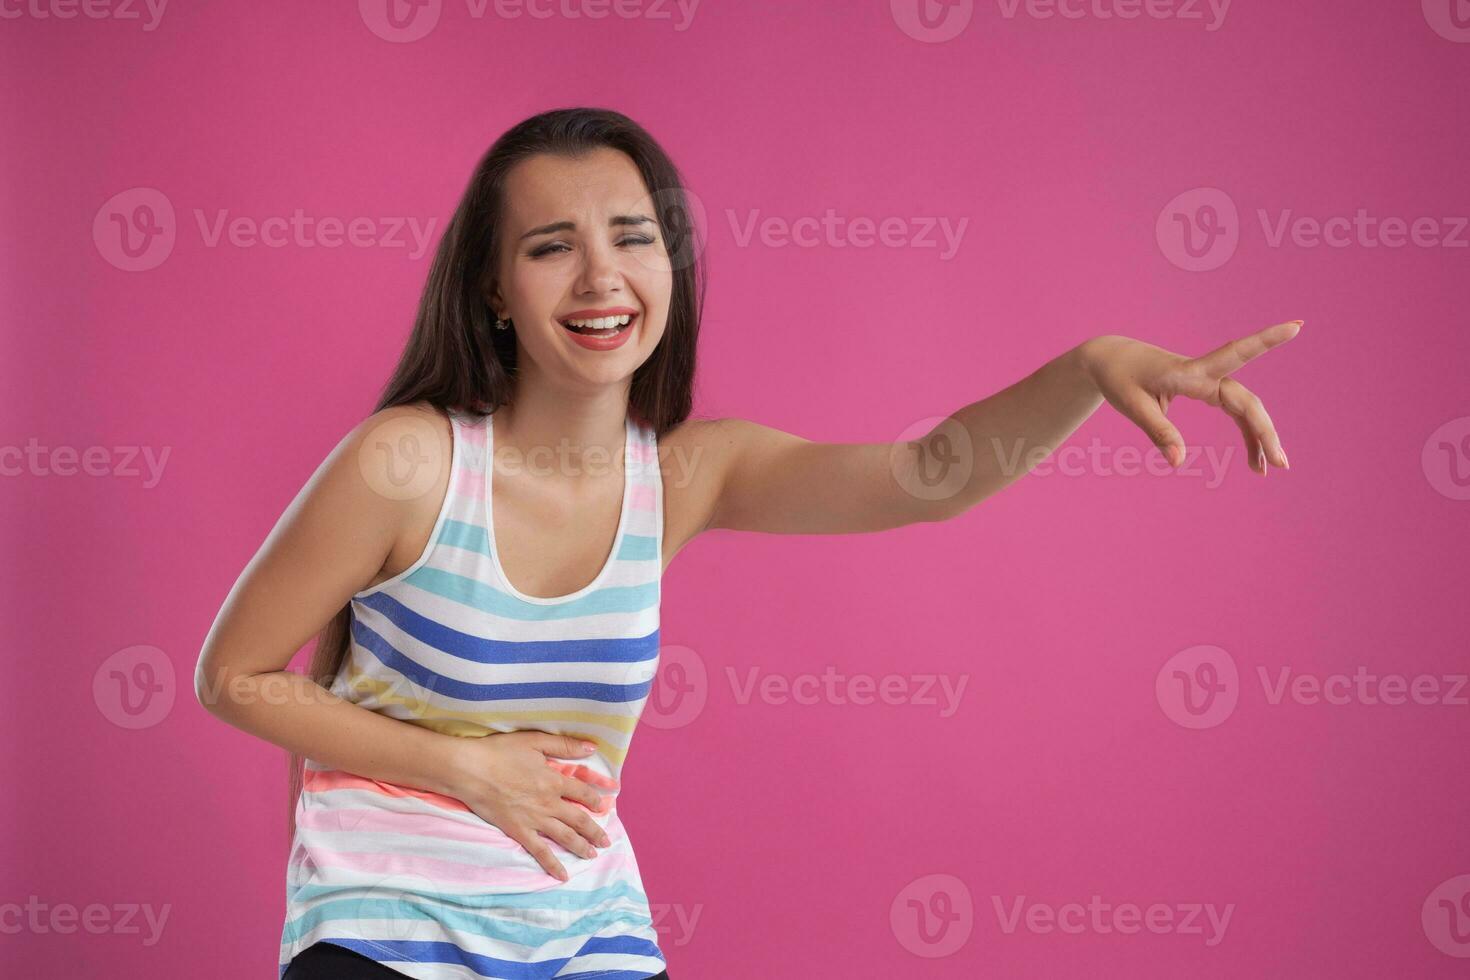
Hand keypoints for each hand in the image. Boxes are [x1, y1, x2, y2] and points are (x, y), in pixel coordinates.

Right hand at [439, 731, 618, 881]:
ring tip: (593, 855)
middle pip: (579, 819)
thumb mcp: (535, 741)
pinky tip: (563, 875)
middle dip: (595, 831)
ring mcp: (534, 819)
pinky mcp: (518, 831)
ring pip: (565, 837)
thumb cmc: (500, 752)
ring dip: (581, 847)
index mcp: (554, 781)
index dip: (595, 800)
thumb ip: (564, 745)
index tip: (603, 807)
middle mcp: (549, 803)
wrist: (471, 770)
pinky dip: (553, 864)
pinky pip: (540, 851)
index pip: (582, 792)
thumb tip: (591, 748)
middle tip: (606, 841)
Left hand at [1080, 320, 1301, 474]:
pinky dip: (1245, 434)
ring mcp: (1207, 382)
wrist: (1110, 361)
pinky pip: (1234, 413)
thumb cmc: (1120, 378)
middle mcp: (1204, 374)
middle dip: (1265, 431)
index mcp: (1188, 371)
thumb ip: (1158, 432)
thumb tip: (1178, 462)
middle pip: (1246, 401)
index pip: (1235, 354)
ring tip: (1266, 470)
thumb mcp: (1133, 406)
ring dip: (1259, 438)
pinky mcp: (1205, 390)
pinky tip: (1254, 459)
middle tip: (1282, 465)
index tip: (1297, 327)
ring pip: (1245, 409)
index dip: (1266, 341)